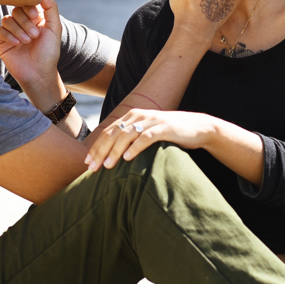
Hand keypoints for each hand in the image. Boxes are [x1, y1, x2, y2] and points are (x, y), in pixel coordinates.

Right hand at [0, 0, 60, 89]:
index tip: (35, 16)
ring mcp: (10, 31)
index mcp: (35, 16)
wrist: (40, 73)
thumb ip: (50, 7)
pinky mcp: (1, 41)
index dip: (29, 5)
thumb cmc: (49, 52)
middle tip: (35, 35)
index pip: (26, 1)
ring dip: (19, 30)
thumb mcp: (54, 27)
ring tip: (28, 41)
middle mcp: (22, 22)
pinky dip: (9, 36)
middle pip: (16, 9)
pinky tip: (18, 44)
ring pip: (7, 19)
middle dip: (26, 22)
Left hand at [85, 109, 214, 170]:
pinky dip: (135, 148)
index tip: (87, 163)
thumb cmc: (170, 134)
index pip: (108, 132)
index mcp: (132, 116)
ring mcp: (151, 121)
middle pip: (113, 134)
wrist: (197, 127)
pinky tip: (127, 158)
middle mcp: (139, 116)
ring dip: (114, 151)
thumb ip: (131, 139)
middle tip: (92, 168)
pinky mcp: (164, 128)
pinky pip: (146, 137)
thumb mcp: (147, 133)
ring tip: (107, 165)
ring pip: (126, 136)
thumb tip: (112, 156)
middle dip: (101, 151)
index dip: (96, 148)